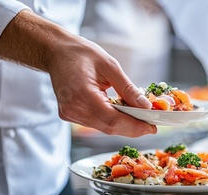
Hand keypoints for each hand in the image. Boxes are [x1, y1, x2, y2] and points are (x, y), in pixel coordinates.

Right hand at [0, 10, 155, 136]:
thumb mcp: (110, 66)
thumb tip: (145, 106)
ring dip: (123, 126)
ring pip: (103, 128)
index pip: (112, 120)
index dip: (134, 127)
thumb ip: (127, 88)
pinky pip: (96, 123)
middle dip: (132, 128)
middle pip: (109, 128)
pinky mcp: (69, 115)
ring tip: (140, 118)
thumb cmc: (80, 54)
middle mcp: (73, 109)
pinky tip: (123, 114)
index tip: (151, 128)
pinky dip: (111, 121)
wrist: (56, 52)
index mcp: (82, 94)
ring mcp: (69, 114)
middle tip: (151, 125)